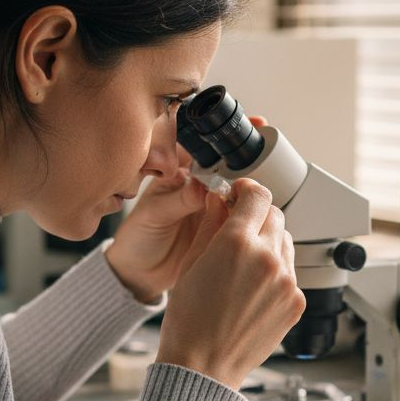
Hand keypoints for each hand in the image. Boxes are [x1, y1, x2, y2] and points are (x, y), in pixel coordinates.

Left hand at [105, 116, 266, 302]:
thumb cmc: (137, 240)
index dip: (223, 133)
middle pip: (227, 164)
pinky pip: (239, 216)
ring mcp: (211, 206)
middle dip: (246, 155)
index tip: (246, 125)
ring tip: (261, 186)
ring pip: (237, 189)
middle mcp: (197, 185)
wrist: (140, 275)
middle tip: (262, 153)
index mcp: (177, 173)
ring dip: (251, 186)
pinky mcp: (220, 227)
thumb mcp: (153, 216)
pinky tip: (258, 211)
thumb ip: (178, 200)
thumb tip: (202, 186)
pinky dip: (250, 213)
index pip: (203, 145)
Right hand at [155, 178, 304, 389]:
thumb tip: (220, 200)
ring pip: (285, 243)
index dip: (247, 190)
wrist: (203, 367)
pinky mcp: (296, 302)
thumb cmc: (189, 322)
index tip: (239, 194)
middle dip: (256, 216)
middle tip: (238, 229)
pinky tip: (252, 290)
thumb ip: (210, 225)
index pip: (258, 195)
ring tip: (243, 266)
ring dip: (268, 244)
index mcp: (237, 243)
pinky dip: (275, 273)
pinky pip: (290, 273)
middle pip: (275, 216)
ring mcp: (286, 282)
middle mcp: (268, 258)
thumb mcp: (190, 263)